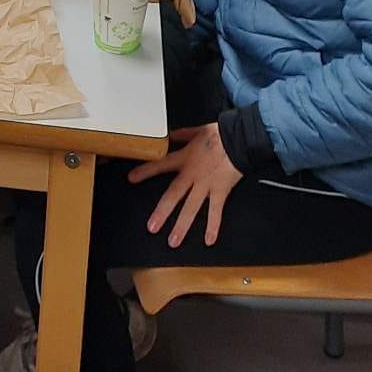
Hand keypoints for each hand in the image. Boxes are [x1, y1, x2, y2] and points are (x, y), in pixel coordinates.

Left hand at [128, 123, 242, 247]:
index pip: (161, 165)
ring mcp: (206, 185)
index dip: (146, 171)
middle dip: (162, 212)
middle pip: (174, 195)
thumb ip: (182, 134)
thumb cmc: (220, 134)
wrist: (240, 138)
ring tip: (173, 240)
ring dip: (182, 225)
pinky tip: (209, 240)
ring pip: (191, 208)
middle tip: (152, 227)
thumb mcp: (197, 130)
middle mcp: (192, 174)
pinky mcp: (220, 191)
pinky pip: (216, 211)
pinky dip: (213, 226)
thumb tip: (171, 134)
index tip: (132, 179)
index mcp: (185, 158)